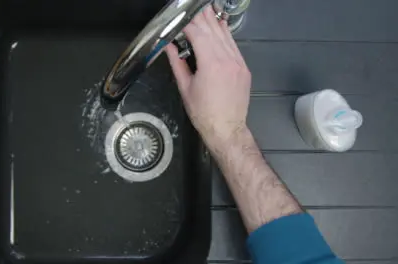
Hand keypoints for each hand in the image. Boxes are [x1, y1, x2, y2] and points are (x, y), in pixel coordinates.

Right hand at [166, 6, 251, 150]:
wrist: (226, 128)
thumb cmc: (203, 112)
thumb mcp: (185, 88)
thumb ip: (177, 63)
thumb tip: (168, 46)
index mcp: (210, 64)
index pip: (198, 35)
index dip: (188, 24)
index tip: (180, 18)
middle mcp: (227, 59)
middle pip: (213, 31)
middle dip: (202, 18)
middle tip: (194, 7)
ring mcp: (238, 63)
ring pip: (225, 36)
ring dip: (215, 22)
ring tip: (207, 9)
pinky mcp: (244, 69)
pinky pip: (234, 46)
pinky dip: (226, 35)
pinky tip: (221, 26)